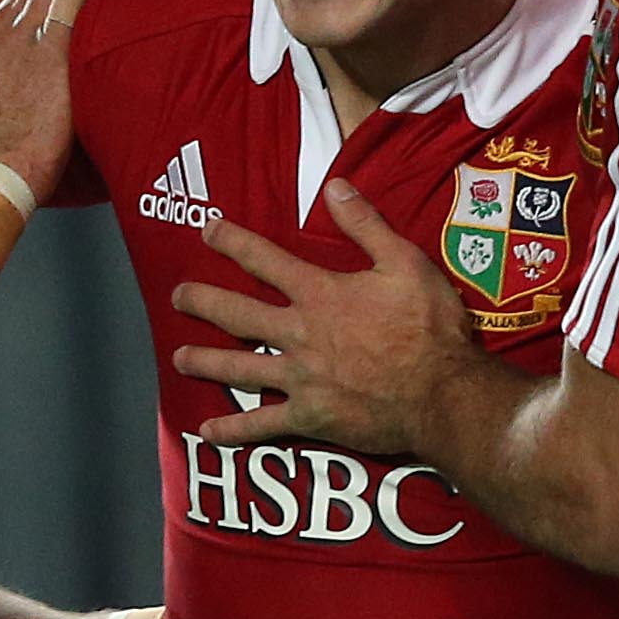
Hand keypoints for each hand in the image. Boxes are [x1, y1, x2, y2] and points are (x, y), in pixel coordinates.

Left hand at [169, 180, 481, 457]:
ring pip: (238, 368)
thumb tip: (334, 185)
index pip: (264, 260)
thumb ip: (366, 224)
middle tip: (177, 295)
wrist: (442, 395)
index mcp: (319, 294)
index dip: (233, 242)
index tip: (208, 231)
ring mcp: (299, 379)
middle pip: (237, 314)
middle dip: (203, 301)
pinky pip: (262, 425)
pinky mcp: (308, 417)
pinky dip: (233, 430)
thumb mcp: (406, 263)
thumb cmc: (429, 328)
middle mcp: (299, 334)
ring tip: (178, 357)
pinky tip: (207, 433)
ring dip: (205, 362)